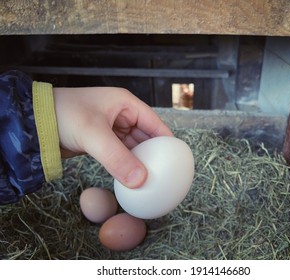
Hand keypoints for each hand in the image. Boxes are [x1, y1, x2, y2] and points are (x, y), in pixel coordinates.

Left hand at [53, 87, 172, 187]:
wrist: (33, 122)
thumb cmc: (63, 115)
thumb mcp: (94, 135)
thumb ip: (118, 158)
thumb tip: (140, 180)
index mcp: (125, 104)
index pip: (155, 123)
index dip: (167, 141)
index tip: (176, 160)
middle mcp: (121, 115)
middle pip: (146, 137)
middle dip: (154, 155)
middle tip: (163, 174)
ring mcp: (111, 129)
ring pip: (133, 148)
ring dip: (140, 162)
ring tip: (150, 179)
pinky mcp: (102, 142)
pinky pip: (120, 155)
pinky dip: (126, 165)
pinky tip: (131, 177)